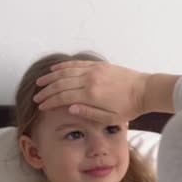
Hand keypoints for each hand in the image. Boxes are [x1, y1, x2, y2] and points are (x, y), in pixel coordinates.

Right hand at [34, 60, 150, 123]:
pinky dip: (64, 66)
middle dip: (47, 91)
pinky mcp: (99, 65)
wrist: (145, 91)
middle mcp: (90, 80)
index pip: (63, 97)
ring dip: (51, 77)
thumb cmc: (129, 108)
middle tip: (37, 97)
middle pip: (61, 84)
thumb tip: (70, 108)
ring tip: (40, 83)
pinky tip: (55, 69)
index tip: (41, 106)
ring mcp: (94, 70)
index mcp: (91, 95)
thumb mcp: (109, 118)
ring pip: (66, 72)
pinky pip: (77, 64)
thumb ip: (88, 113)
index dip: (50, 101)